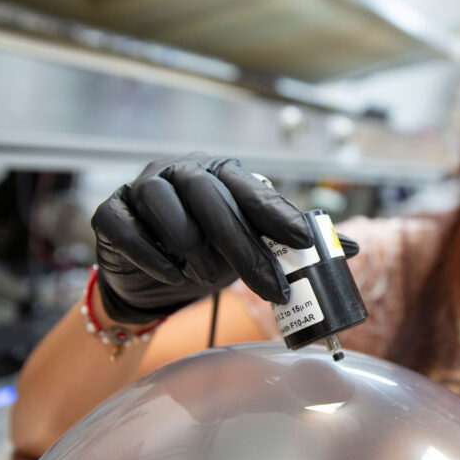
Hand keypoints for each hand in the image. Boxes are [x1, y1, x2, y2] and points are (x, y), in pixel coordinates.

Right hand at [91, 153, 314, 323]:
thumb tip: (349, 248)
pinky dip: (151, 256)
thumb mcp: (251, 247)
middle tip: (269, 287)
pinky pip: (127, 228)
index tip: (306, 242)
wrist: (151, 277)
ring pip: (165, 206)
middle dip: (243, 247)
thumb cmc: (207, 252)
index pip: (252, 189)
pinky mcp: (110, 212)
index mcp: (220, 172)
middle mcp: (180, 172)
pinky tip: (171, 275)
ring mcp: (141, 187)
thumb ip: (291, 243)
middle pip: (211, 199)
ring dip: (191, 248)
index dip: (279, 215)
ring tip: (207, 278)